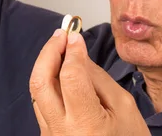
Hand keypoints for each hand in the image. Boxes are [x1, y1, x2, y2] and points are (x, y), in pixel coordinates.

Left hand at [29, 29, 149, 135]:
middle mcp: (61, 131)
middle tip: (61, 35)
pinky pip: (42, 102)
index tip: (75, 35)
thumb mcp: (124, 106)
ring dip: (46, 65)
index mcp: (86, 125)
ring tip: (60, 48)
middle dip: (48, 53)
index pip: (70, 77)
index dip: (72, 51)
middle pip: (40, 82)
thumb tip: (78, 53)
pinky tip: (61, 71)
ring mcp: (50, 135)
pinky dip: (49, 81)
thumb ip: (99, 78)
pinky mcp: (47, 134)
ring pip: (37, 91)